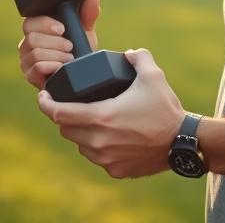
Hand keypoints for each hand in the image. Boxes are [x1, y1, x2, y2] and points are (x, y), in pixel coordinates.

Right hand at [18, 0, 99, 88]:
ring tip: (70, 57)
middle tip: (70, 46)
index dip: (44, 24)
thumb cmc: (79, 47)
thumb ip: (88, 13)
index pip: (30, 22)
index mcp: (37, 28)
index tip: (62, 28)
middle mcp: (27, 43)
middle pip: (31, 38)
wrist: (81, 71)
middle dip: (55, 42)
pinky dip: (53, 66)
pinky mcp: (30, 75)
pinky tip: (62, 67)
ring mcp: (27, 60)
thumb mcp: (85, 29)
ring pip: (35, 54)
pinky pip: (36, 68)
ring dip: (57, 55)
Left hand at [37, 48, 184, 178]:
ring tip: (92, 119)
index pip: (58, 113)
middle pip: (65, 129)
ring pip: (80, 145)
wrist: (182, 143)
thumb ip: (138, 57)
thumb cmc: (165, 109)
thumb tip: (128, 53)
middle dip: (63, 116)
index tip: (42, 95)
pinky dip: (97, 147)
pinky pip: (96, 157)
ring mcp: (105, 159)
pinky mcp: (115, 170)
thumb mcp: (153, 76)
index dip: (45, 103)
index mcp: (101, 117)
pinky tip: (109, 136)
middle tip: (71, 104)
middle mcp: (98, 141)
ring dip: (80, 132)